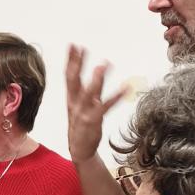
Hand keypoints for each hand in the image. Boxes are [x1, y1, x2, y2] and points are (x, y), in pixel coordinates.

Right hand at [65, 45, 127, 162]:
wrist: (79, 149)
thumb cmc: (81, 126)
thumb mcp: (79, 107)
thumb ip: (87, 91)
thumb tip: (95, 75)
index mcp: (71, 99)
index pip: (68, 76)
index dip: (71, 60)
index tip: (73, 45)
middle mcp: (75, 103)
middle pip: (74, 80)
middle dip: (77, 64)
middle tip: (82, 48)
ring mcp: (83, 112)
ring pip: (88, 93)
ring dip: (96, 79)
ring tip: (103, 65)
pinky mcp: (93, 120)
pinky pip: (105, 106)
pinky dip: (116, 97)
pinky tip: (125, 87)